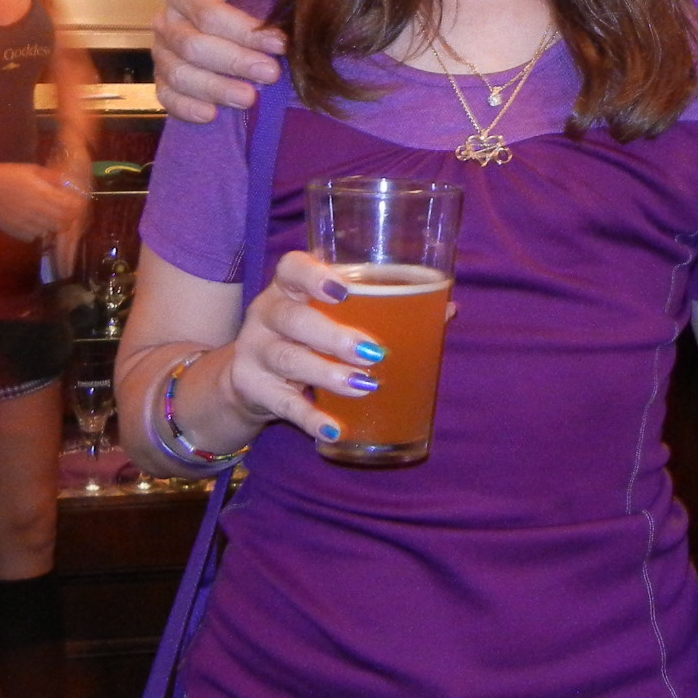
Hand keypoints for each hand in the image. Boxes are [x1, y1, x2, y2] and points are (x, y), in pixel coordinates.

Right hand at [0, 163, 77, 246]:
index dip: (74, 207)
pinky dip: (37, 232)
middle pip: (63, 223)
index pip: (70, 208)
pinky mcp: (17, 232)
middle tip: (60, 211)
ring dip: (51, 225)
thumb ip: (52, 178)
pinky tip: (31, 222)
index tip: (72, 202)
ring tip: (45, 215)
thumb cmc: (8, 175)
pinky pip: (34, 237)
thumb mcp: (32, 170)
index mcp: (43, 194)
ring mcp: (27, 224)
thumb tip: (67, 183)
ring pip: (50, 231)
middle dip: (65, 218)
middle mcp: (38, 212)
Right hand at [154, 0, 290, 125]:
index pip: (210, 13)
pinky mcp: (161, 78)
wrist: (229, 9)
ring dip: (216, 89)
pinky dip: (187, 107)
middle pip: (194, 46)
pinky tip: (212, 114)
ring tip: (250, 98)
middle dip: (235, 62)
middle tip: (271, 74)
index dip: (245, 31)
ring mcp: (160, 51)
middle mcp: (166, 19)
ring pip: (180, 74)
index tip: (280, 44)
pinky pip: (166, 96)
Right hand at [214, 251, 383, 446]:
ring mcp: (255, 351)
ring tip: (364, 386)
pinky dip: (311, 418)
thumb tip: (447, 309)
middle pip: (294, 319)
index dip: (315, 276)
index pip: (292, 268)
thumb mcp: (330, 317)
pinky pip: (284, 405)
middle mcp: (266, 313)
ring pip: (288, 359)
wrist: (249, 378)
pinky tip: (334, 429)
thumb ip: (383, 311)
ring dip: (328, 374)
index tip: (344, 291)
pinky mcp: (253, 389)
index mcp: (288, 287)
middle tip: (373, 352)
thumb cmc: (306, 336)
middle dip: (334, 336)